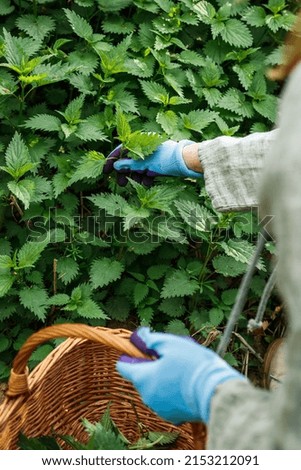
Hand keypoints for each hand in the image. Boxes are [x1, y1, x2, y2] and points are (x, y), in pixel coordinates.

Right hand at [103, 140, 202, 186]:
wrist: (187, 162)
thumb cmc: (167, 159)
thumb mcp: (146, 163)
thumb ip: (130, 165)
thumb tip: (116, 165)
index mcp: (141, 142)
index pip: (122, 150)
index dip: (112, 160)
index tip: (105, 172)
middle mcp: (146, 148)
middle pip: (129, 160)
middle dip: (124, 172)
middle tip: (120, 184)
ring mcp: (153, 156)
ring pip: (138, 167)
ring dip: (136, 176)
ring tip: (138, 183)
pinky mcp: (159, 164)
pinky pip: (147, 171)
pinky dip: (145, 177)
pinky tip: (147, 183)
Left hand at [116, 327, 245, 424]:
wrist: (216, 391)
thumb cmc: (192, 364)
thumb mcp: (170, 343)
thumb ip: (151, 339)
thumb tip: (140, 336)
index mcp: (143, 378)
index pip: (123, 367)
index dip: (131, 356)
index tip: (145, 350)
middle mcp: (147, 397)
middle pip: (142, 378)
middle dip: (153, 367)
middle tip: (172, 358)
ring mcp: (160, 409)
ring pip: (155, 389)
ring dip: (164, 380)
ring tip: (183, 371)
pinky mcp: (174, 417)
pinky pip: (168, 401)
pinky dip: (173, 393)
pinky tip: (188, 385)